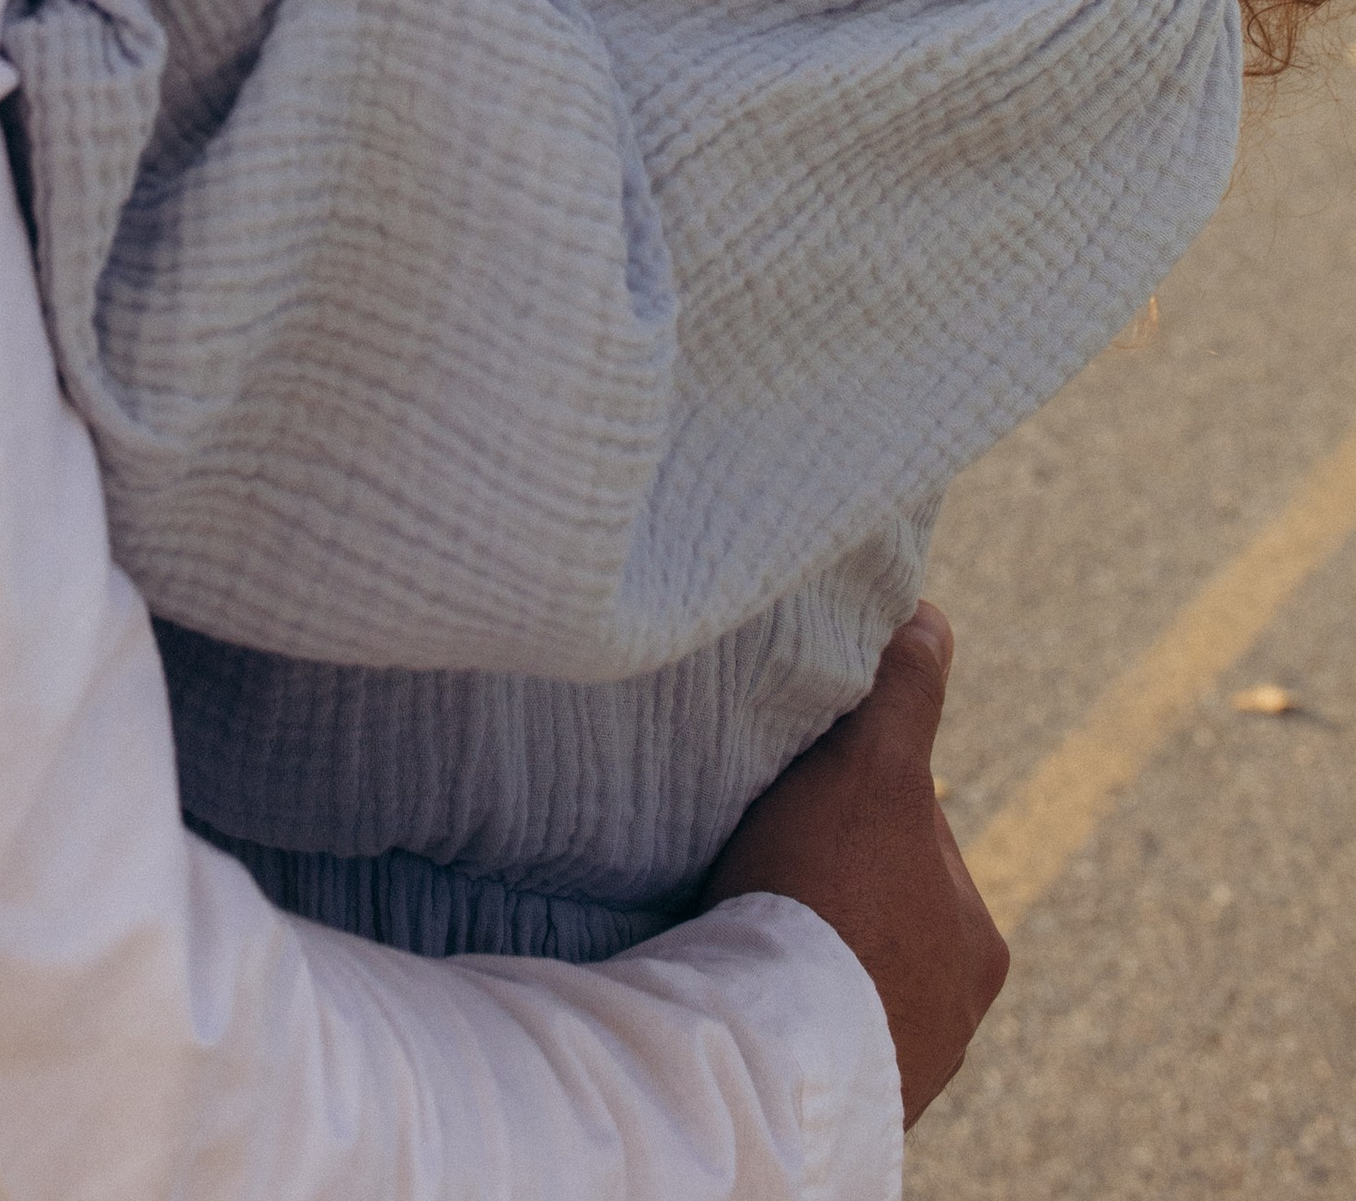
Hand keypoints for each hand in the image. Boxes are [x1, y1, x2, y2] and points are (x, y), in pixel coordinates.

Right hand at [699, 605, 1006, 1127]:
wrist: (774, 1048)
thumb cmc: (832, 896)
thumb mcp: (872, 768)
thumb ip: (904, 693)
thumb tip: (931, 616)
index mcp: (978, 939)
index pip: (911, 833)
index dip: (849, 793)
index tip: (793, 789)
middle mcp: (954, 1012)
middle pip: (879, 903)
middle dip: (829, 875)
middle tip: (760, 853)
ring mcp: (898, 1065)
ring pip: (843, 969)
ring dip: (803, 941)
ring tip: (739, 915)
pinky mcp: (840, 1101)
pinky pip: (808, 1026)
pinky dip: (780, 997)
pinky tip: (740, 974)